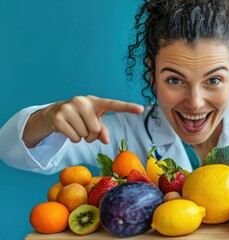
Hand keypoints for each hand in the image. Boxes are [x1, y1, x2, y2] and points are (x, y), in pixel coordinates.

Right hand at [23, 95, 143, 146]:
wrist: (54, 114)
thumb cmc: (80, 118)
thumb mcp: (93, 122)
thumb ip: (102, 131)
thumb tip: (106, 140)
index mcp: (95, 102)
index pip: (114, 105)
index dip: (128, 107)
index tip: (141, 109)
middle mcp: (82, 101)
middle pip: (96, 129)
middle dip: (91, 135)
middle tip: (84, 129)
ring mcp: (69, 108)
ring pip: (84, 135)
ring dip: (81, 137)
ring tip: (75, 127)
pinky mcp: (58, 118)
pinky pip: (74, 138)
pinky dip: (72, 139)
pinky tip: (67, 129)